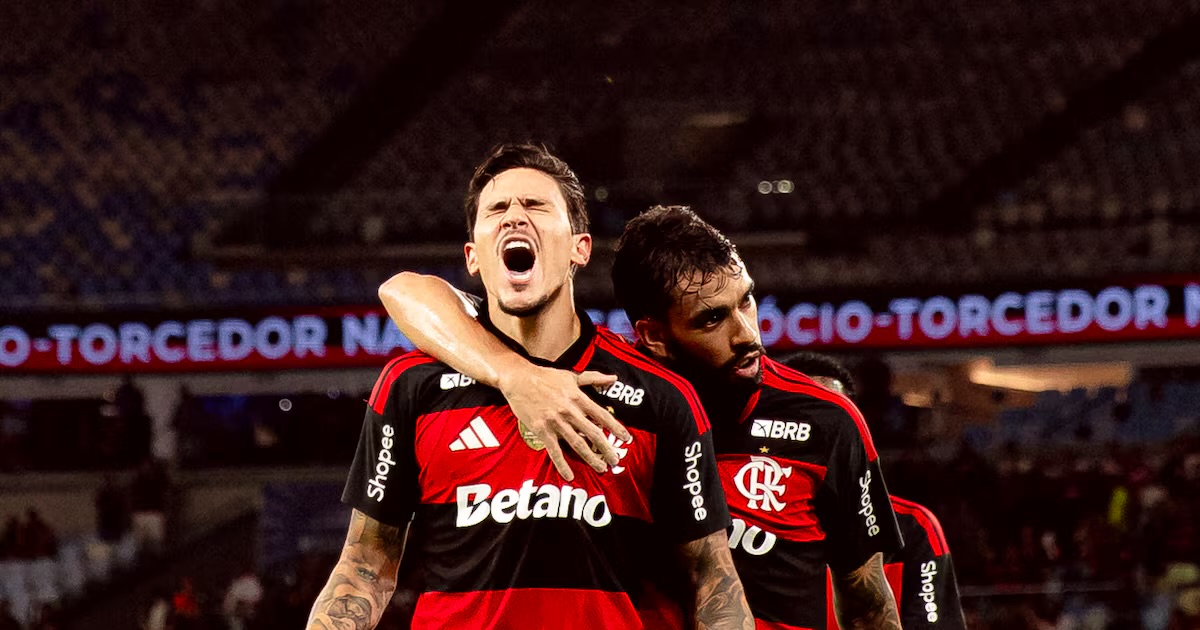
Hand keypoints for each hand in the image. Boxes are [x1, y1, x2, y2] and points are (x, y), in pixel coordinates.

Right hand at [497, 365, 632, 480]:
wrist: (520, 379)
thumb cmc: (546, 377)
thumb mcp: (571, 376)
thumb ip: (593, 378)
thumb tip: (613, 378)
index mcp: (578, 398)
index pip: (602, 415)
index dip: (616, 428)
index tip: (626, 438)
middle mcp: (570, 411)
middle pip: (593, 433)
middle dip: (606, 448)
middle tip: (616, 460)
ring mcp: (556, 422)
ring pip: (577, 444)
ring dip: (591, 458)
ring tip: (601, 468)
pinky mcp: (542, 430)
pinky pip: (554, 450)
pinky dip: (562, 464)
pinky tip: (569, 475)